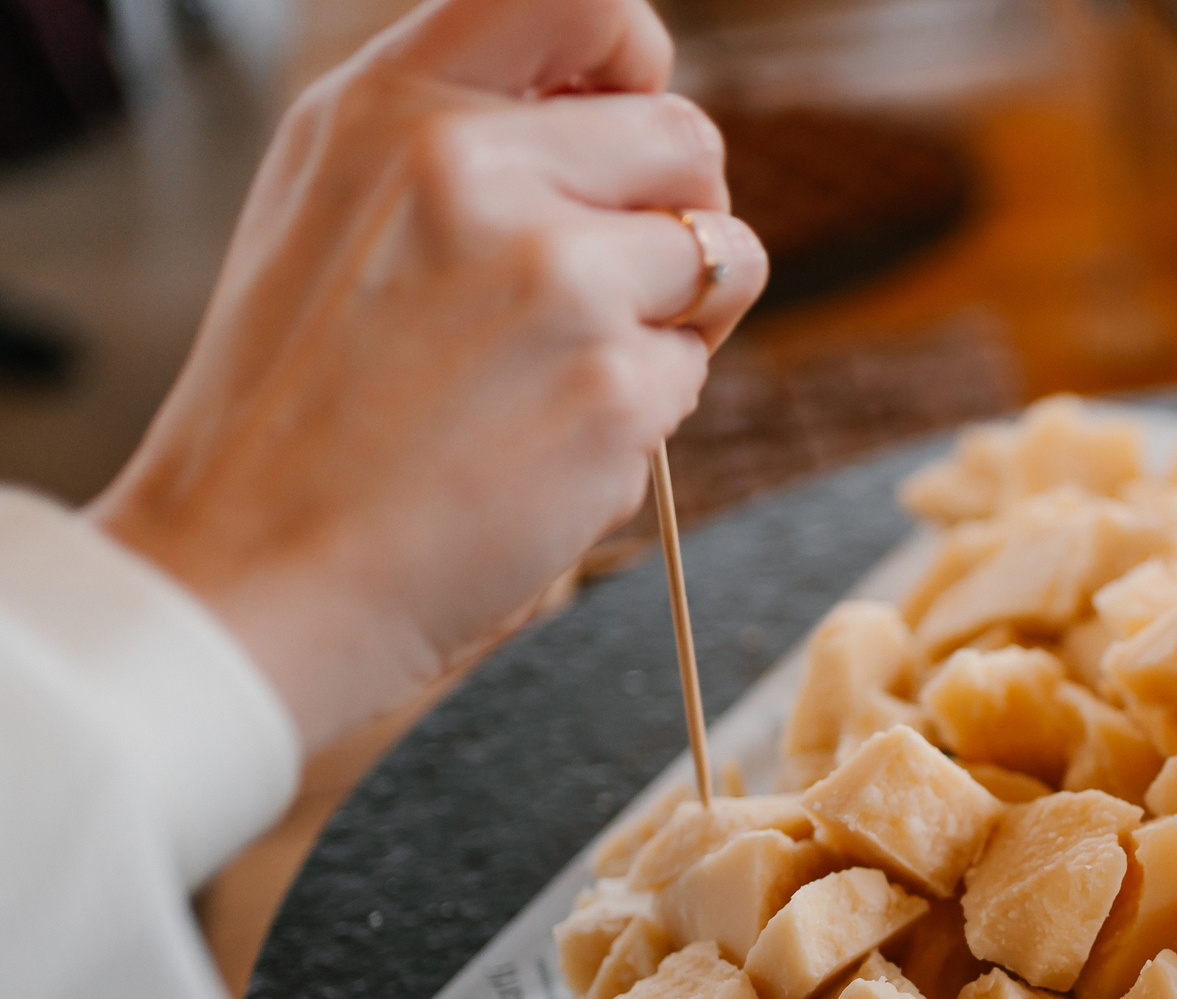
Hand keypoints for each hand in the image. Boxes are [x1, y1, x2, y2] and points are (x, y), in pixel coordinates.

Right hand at [88, 0, 767, 752]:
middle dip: (677, 213)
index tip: (624, 123)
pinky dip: (647, 414)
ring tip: (564, 373)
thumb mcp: (334, 206)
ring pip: (722, 254)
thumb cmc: (298, 405)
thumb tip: (614, 98)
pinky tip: (547, 446)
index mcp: (395, 105)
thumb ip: (464, 135)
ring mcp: (555, 277)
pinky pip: (696, 370)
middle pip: (687, 137)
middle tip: (601, 294)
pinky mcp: (613, 388)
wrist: (259, 570)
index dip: (636, 55)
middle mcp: (476, 167)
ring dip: (679, 316)